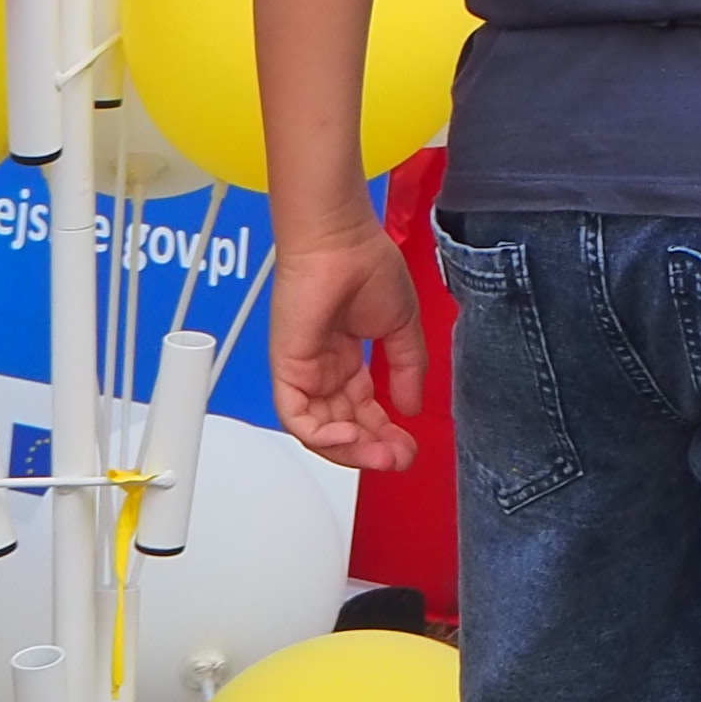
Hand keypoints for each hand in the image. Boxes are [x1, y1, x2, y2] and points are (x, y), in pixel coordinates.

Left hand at [269, 214, 425, 471]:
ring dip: (352, 448)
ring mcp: (304, 374)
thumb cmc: (366, 266)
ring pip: (321, 430)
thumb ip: (407, 368)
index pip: (364, 411)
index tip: (409, 445)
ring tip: (383, 453)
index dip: (386, 432)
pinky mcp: (288, 372)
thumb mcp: (402, 325)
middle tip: (398, 458)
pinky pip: (299, 418)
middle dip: (372, 448)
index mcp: (348, 360)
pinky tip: (351, 435)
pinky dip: (323, 435)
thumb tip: (412, 406)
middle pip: (344, 427)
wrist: (341, 242)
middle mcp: (324, 372)